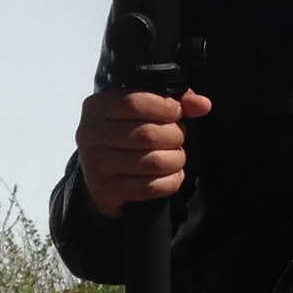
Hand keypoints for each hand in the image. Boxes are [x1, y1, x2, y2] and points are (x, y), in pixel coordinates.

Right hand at [76, 89, 211, 217]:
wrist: (100, 177)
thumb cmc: (125, 134)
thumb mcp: (142, 111)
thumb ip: (172, 102)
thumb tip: (204, 105)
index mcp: (96, 106)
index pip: (135, 103)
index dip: (165, 108)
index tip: (178, 113)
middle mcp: (89, 134)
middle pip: (147, 134)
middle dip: (174, 136)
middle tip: (177, 138)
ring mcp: (94, 164)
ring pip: (153, 162)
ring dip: (176, 160)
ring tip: (176, 156)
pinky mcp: (105, 190)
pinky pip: (150, 187)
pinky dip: (171, 182)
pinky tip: (172, 175)